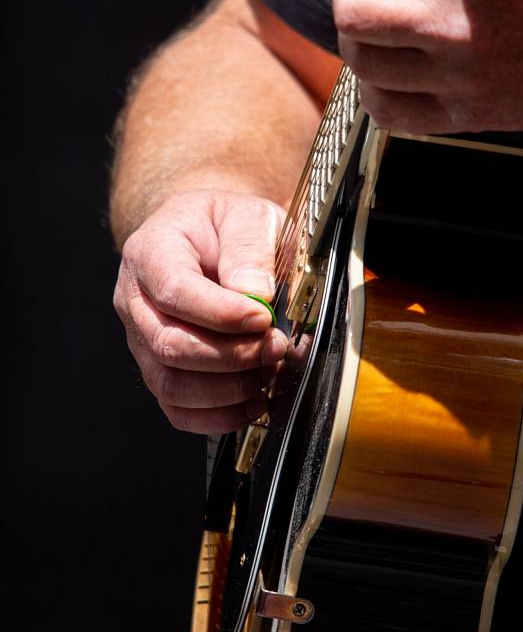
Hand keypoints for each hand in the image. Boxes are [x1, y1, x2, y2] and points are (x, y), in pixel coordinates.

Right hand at [113, 190, 287, 433]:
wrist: (209, 239)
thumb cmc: (225, 227)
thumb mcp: (247, 215)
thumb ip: (250, 248)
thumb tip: (255, 294)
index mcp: (149, 252)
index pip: (174, 291)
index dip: (222, 313)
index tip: (264, 317)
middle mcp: (135, 300)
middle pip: (169, 345)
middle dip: (232, 355)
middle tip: (277, 347)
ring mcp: (142, 340)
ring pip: (171, 384)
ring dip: (228, 389)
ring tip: (269, 371)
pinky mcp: (159, 369)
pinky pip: (177, 409)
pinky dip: (218, 416)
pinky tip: (254, 402)